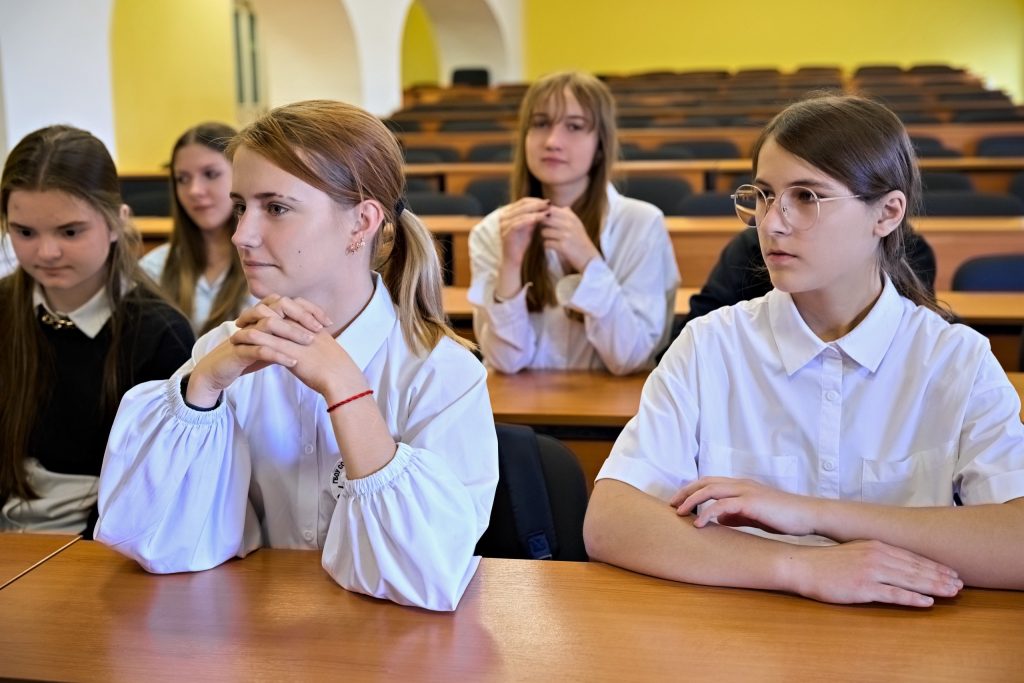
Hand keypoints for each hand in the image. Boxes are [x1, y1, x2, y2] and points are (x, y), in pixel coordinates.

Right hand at [186, 295, 331, 406]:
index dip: (309, 309)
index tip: (327, 322)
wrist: (218, 370)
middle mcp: (254, 319)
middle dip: (301, 316)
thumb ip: (287, 335)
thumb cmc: (247, 355)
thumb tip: (314, 333)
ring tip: (309, 342)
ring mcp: (245, 333)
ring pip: (269, 325)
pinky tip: (293, 362)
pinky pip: (259, 349)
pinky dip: (278, 355)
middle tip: (320, 329)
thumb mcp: (271, 342)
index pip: (288, 303)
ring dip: (291, 332)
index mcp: (262, 315)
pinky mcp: (238, 350)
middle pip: (279, 307)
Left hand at [231, 295, 367, 399]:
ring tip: (235, 332)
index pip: (287, 306)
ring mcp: (295, 337)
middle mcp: (302, 326)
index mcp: (310, 323)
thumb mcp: (325, 348)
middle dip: (255, 312)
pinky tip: (238, 344)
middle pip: (274, 310)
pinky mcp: (289, 351)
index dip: (270, 307)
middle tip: (241, 319)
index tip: (257, 313)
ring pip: (265, 324)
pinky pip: (264, 341)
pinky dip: (249, 341)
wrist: (341, 379)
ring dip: (248, 326)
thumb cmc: (337, 369)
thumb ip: (313, 341)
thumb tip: (303, 344)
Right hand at [498, 197, 548, 266]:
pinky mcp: (506, 232)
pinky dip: (529, 219)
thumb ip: (534, 216)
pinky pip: (518, 223)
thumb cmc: (521, 243)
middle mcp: (504, 216)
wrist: (513, 259)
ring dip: (536, 211)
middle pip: (522, 205)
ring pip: (521, 213)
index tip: (548, 202)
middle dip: (537, 204)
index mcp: (508, 213)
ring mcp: (503, 224)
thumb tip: (546, 206)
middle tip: (550, 204)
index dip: (536, 200)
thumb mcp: (529, 226)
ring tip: (547, 211)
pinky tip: (539, 219)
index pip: (523, 201)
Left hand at [539, 204, 599, 272]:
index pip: (552, 209)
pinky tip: (553, 247)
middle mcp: (569, 224)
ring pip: (544, 232)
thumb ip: (569, 215)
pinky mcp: (563, 246)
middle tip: (547, 231)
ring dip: (545, 237)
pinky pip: (546, 243)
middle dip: (543, 226)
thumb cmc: (581, 241)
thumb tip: (561, 206)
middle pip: (545, 220)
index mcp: (572, 218)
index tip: (544, 221)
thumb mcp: (578, 225)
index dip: (544, 214)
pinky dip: (548, 246)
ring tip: (552, 240)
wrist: (589, 258)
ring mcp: (566, 235)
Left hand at [669, 477, 817, 535]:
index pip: (709, 482)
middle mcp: (741, 484)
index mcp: (741, 486)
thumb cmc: (783, 516)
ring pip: (710, 490)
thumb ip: (735, 515)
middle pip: (704, 482)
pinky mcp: (752, 502)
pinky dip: (707, 513)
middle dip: (685, 492)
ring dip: (691, 500)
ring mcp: (746, 491)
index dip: (692, 490)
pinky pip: (723, 506)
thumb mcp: (754, 515)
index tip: (677, 502)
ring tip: (678, 513)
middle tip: (670, 505)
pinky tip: (698, 524)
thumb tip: (717, 520)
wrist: (807, 516)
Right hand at [786, 540, 962, 606]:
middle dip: (940, 576)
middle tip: (959, 584)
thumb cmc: (828, 562)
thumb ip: (877, 554)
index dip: (935, 566)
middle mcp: (877, 556)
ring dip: (934, 587)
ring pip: (910, 580)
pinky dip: (913, 598)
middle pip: (916, 568)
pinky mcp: (863, 587)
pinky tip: (927, 602)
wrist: (803, 566)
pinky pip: (894, 594)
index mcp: (876, 545)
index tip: (951, 573)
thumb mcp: (856, 551)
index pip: (913, 557)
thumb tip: (897, 562)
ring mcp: (871, 572)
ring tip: (951, 592)